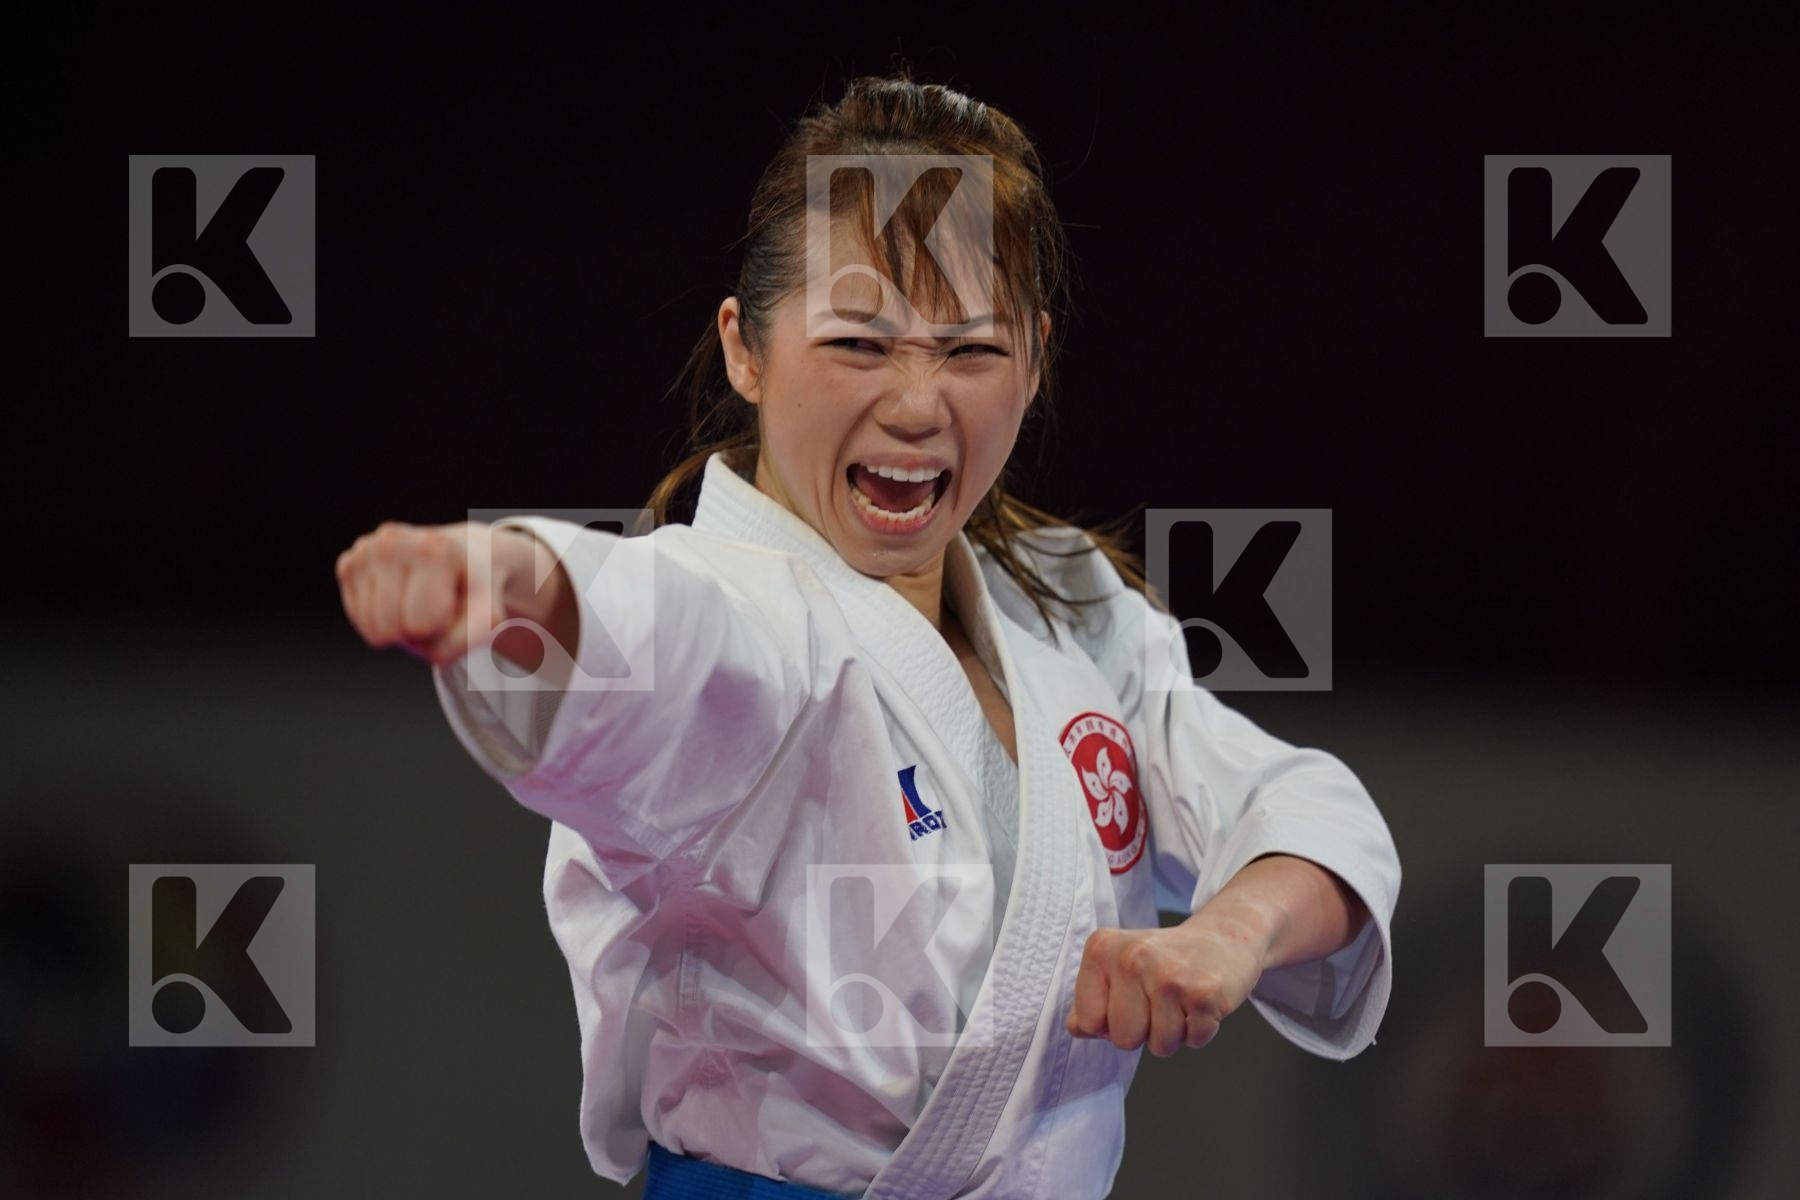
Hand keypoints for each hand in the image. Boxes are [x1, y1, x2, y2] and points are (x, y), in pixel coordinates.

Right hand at [335, 520, 573, 668]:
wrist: (465, 557)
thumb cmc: (475, 590)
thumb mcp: (489, 618)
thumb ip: (465, 641)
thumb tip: (419, 641)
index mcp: (433, 549)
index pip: (420, 626)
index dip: (441, 626)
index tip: (453, 601)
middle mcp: (392, 541)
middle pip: (387, 630)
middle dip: (414, 631)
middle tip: (435, 605)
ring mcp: (366, 550)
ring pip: (370, 628)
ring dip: (398, 626)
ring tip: (419, 599)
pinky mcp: (349, 562)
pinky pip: (358, 618)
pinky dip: (380, 617)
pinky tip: (401, 594)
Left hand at [1065, 912, 1267, 1056]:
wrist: (1223, 938)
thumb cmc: (1163, 960)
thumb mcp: (1117, 966)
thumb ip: (1090, 999)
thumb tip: (1078, 1029)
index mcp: (1102, 949)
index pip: (1087, 1022)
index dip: (1109, 1023)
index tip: (1128, 1000)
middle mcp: (1132, 957)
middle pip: (1123, 1039)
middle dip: (1143, 1032)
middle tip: (1158, 1001)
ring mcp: (1169, 975)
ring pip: (1160, 1046)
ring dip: (1173, 1033)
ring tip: (1180, 1001)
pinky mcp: (1204, 993)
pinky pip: (1193, 1042)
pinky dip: (1200, 1031)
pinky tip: (1200, 1002)